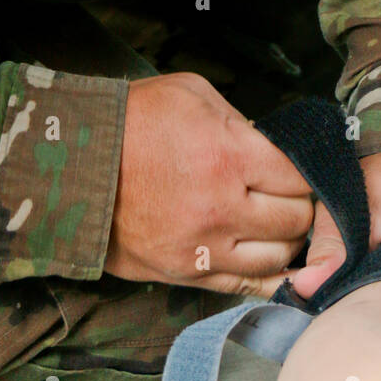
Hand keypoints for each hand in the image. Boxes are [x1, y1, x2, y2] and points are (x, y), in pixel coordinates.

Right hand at [105, 72, 313, 295]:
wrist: (74, 163)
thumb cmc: (132, 119)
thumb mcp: (192, 94)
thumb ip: (241, 120)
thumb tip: (272, 147)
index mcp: (228, 155)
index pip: (299, 176)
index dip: (306, 171)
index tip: (301, 168)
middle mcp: (222, 207)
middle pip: (295, 219)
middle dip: (300, 205)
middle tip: (291, 194)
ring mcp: (204, 247)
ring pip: (277, 257)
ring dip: (286, 240)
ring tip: (275, 222)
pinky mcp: (186, 273)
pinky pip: (246, 287)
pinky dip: (268, 276)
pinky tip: (275, 264)